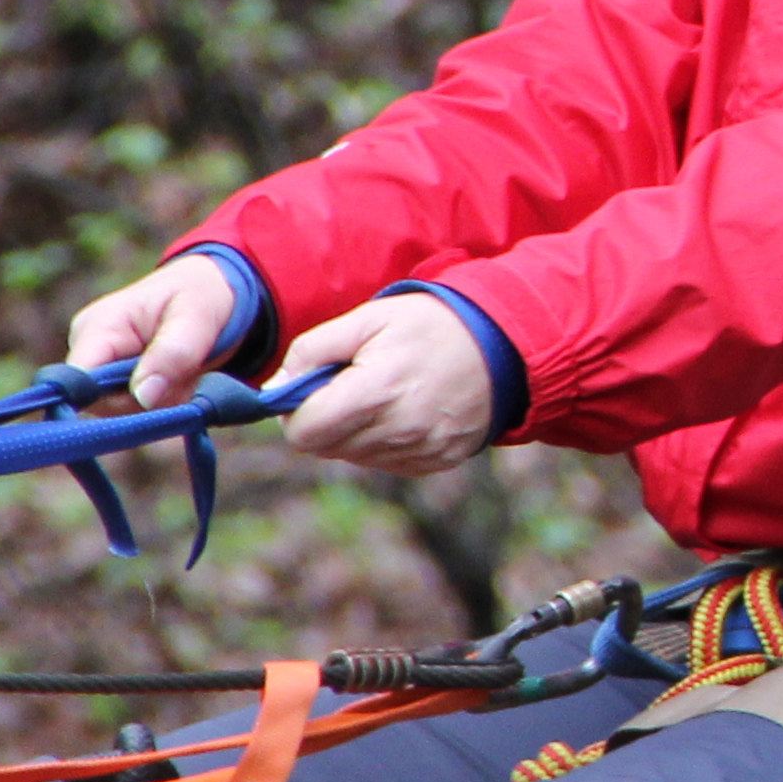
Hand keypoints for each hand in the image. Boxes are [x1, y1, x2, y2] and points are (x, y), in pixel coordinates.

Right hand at [76, 258, 244, 412]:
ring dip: (161, 403)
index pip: (79, 382)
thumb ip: (173, 354)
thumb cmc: (201, 294)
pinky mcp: (115, 384)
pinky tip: (180, 382)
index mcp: (98, 327)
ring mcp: (100, 369)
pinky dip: (163, 404)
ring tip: (186, 374)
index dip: (110, 401)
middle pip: (102, 405)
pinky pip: (135, 411)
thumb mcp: (197, 315)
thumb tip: (144, 396)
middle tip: (187, 376)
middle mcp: (89, 350)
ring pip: (121, 413)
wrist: (210, 291)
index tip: (155, 399)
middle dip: (150, 401)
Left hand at [277, 292, 506, 481]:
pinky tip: (404, 409)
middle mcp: (398, 430)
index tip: (308, 387)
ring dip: (353, 431)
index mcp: (376, 392)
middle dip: (323, 419)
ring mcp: (420, 451)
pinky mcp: (436, 462)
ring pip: (353, 457)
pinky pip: (386, 462)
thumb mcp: (368, 318)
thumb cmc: (432, 324)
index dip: (294, 410)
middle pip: (325, 448)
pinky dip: (382, 440)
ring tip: (381, 393)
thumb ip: (313, 349)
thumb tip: (275, 389)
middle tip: (346, 385)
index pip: (304, 431)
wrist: (507, 344)